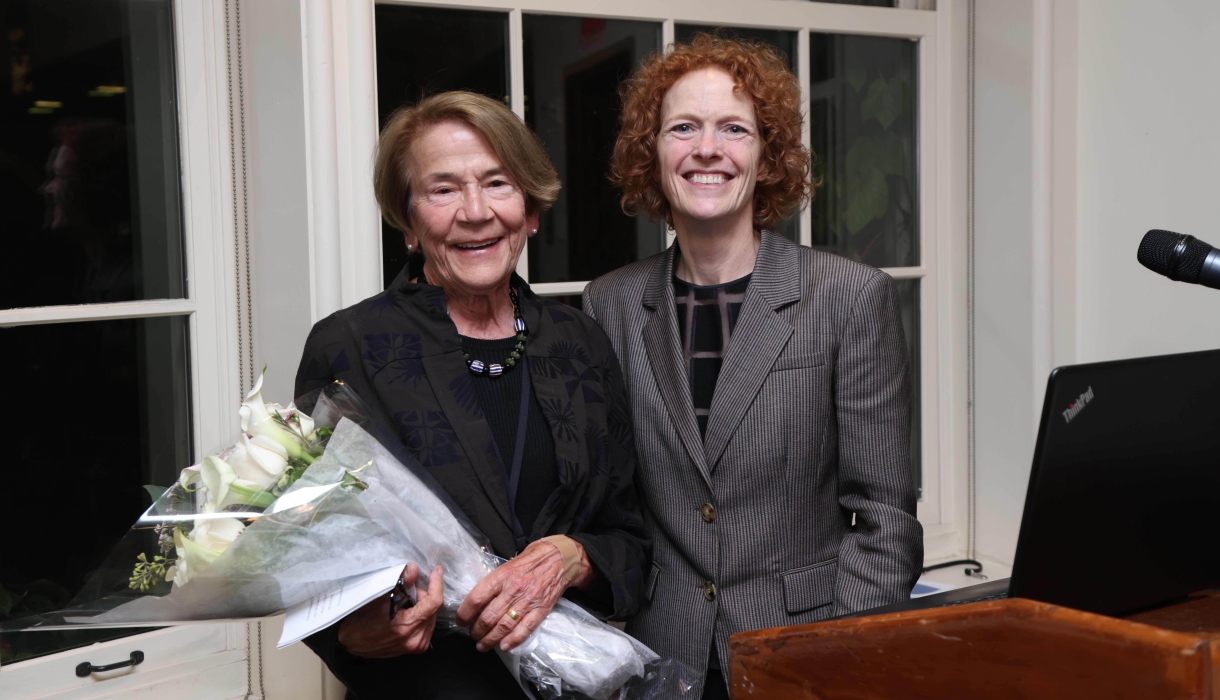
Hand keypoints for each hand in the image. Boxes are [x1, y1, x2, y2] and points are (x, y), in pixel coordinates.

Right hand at [337, 563, 443, 657]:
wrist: (351, 642)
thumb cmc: (362, 620)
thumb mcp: (379, 597)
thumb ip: (399, 582)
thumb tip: (413, 569)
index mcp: (408, 627)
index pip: (434, 602)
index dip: (436, 583)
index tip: (436, 571)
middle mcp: (416, 639)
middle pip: (433, 608)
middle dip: (424, 594)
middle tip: (408, 589)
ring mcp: (417, 646)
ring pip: (431, 616)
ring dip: (423, 605)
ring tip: (404, 602)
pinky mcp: (417, 648)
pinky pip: (427, 625)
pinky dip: (421, 615)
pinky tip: (407, 612)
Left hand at [456, 539, 587, 652]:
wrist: (559, 558)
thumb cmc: (530, 560)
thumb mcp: (507, 564)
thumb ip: (493, 582)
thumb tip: (476, 600)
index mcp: (501, 576)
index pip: (476, 598)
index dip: (465, 613)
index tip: (460, 620)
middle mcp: (513, 590)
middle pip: (488, 617)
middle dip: (476, 631)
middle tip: (472, 635)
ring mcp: (528, 601)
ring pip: (504, 626)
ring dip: (490, 639)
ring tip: (482, 645)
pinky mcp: (541, 610)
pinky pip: (525, 629)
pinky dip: (513, 640)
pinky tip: (503, 646)